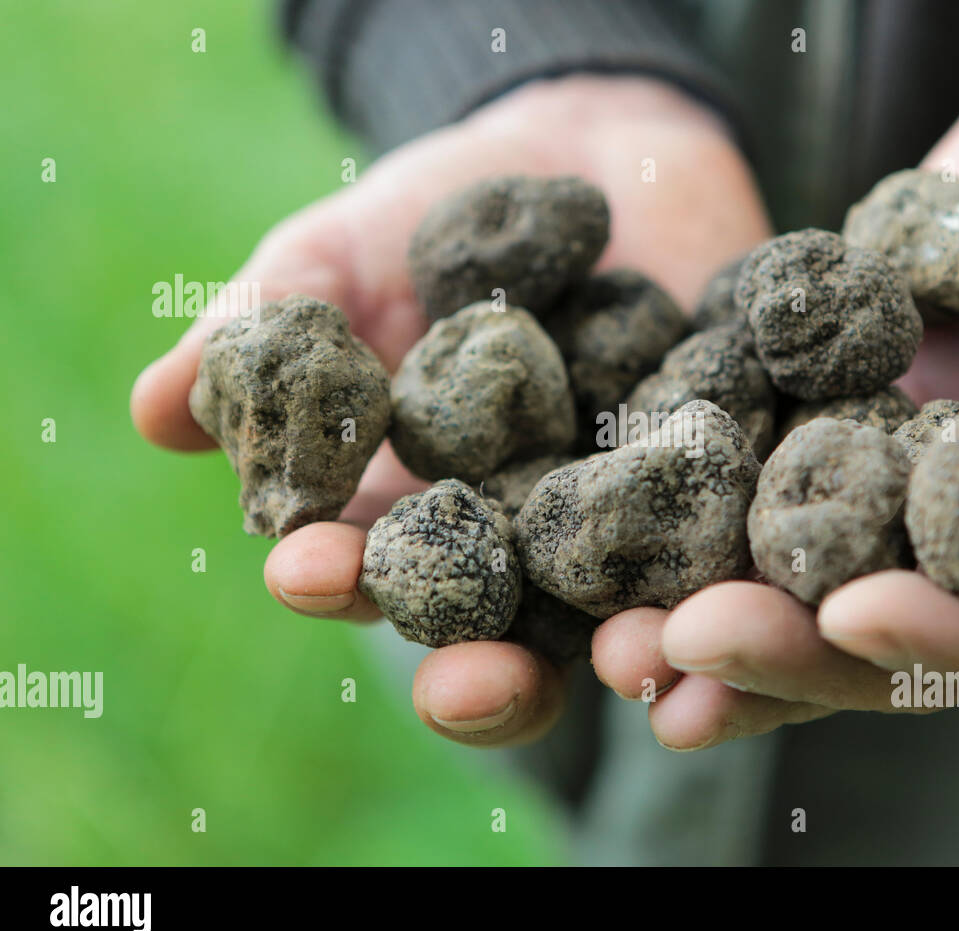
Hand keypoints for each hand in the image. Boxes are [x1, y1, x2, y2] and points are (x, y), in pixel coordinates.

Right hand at [130, 75, 770, 746]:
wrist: (585, 151)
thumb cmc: (434, 213)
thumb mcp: (340, 257)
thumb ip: (268, 328)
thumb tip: (150, 410)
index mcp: (419, 521)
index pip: (376, 581)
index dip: (342, 584)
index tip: (308, 569)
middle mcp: (525, 549)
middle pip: (507, 643)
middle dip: (485, 675)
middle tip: (473, 686)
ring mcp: (631, 527)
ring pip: (630, 621)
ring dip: (627, 654)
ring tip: (627, 660)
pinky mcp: (727, 489)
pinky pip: (740, 547)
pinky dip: (743, 575)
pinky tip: (743, 587)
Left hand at [593, 4, 958, 748]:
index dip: (949, 642)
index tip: (850, 616)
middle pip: (899, 635)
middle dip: (789, 651)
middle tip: (680, 647)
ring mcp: (914, 491)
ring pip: (813, 585)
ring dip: (716, 621)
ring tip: (614, 643)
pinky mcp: (845, 428)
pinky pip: (766, 486)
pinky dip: (695, 516)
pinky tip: (612, 529)